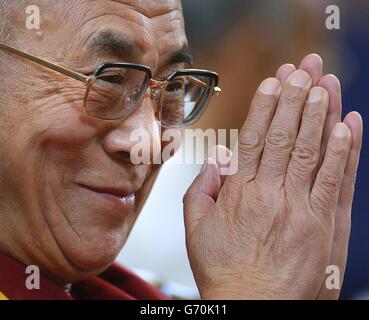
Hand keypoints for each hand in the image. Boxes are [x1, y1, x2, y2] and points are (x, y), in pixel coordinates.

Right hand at [183, 54, 362, 298]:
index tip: (274, 80)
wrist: (255, 309)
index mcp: (239, 193)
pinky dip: (344, 150)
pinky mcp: (325, 225)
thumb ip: (202, 190)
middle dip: (296, 97)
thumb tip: (217, 161)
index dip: (266, 105)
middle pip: (287, 136)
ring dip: (320, 114)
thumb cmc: (224, 271)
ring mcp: (301, 209)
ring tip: (326, 83)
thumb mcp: (196, 230)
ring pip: (313, 151)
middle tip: (304, 68)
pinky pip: (336, 181)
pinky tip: (347, 124)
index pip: (255, 137)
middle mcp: (271, 194)